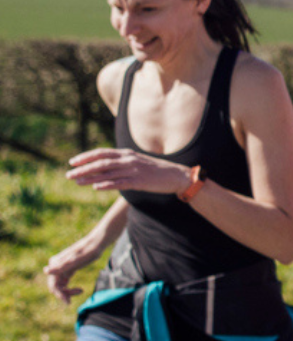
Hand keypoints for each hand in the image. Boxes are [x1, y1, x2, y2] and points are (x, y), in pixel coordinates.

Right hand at [44, 229, 113, 303]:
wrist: (97, 243)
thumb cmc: (88, 251)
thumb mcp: (76, 260)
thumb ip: (62, 266)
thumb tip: (46, 271)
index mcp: (55, 263)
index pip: (52, 284)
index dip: (58, 294)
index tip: (68, 302)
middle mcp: (56, 265)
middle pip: (55, 285)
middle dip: (62, 294)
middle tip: (71, 301)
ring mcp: (62, 268)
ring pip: (60, 285)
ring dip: (66, 291)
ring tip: (79, 292)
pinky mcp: (68, 269)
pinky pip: (65, 282)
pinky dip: (69, 288)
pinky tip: (79, 290)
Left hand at [65, 148, 189, 195]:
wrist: (176, 176)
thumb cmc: (155, 170)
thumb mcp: (137, 162)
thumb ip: (122, 162)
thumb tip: (105, 166)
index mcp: (127, 154)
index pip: (102, 153)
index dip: (86, 157)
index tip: (72, 162)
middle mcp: (128, 160)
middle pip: (101, 163)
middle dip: (83, 168)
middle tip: (68, 174)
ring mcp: (134, 170)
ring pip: (107, 173)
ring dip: (90, 178)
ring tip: (76, 182)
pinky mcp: (139, 181)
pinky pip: (119, 183)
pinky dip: (107, 184)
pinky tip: (96, 187)